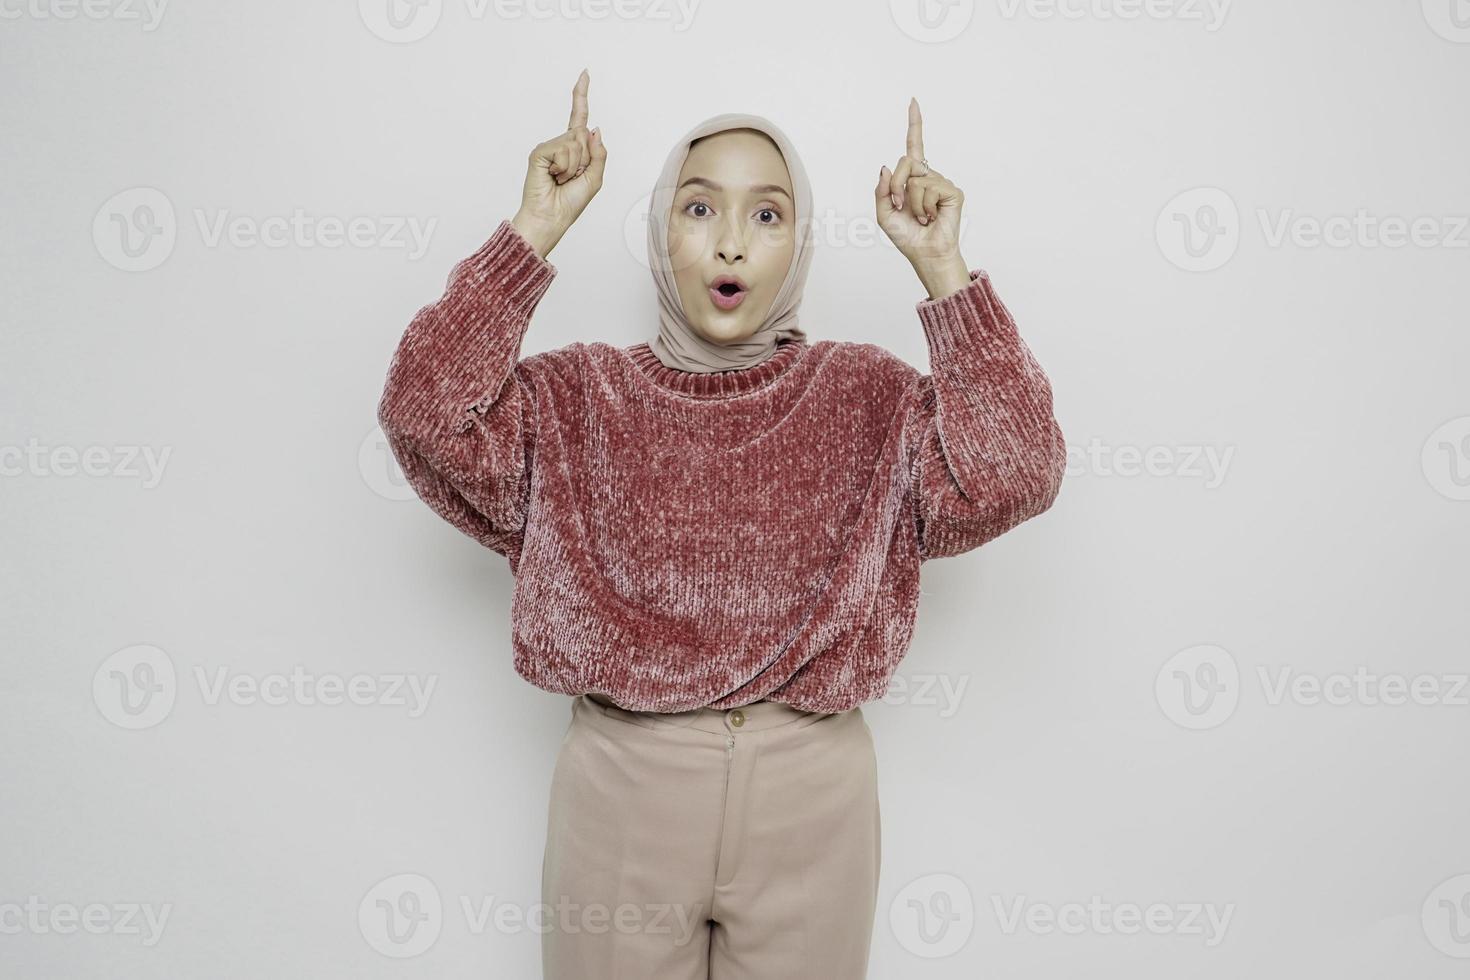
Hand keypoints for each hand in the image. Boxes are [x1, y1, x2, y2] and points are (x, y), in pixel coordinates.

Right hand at [512, 68, 606, 258]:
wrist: (551, 218)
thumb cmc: (570, 203)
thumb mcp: (595, 178)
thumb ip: (598, 153)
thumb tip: (594, 128)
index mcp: (574, 151)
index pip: (578, 118)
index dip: (581, 96)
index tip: (584, 74)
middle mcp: (560, 145)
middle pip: (583, 135)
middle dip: (585, 159)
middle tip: (572, 178)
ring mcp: (548, 147)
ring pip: (575, 143)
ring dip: (575, 165)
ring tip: (562, 179)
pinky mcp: (539, 151)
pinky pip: (563, 149)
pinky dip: (564, 166)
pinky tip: (554, 176)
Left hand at [874, 98, 970, 296]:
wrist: (925, 253)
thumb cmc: (907, 236)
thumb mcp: (883, 214)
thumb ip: (881, 190)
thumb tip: (886, 167)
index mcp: (912, 179)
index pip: (914, 147)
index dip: (914, 125)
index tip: (913, 102)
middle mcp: (928, 177)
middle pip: (906, 162)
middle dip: (896, 186)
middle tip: (900, 206)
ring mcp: (941, 183)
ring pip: (916, 179)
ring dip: (911, 202)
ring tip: (921, 217)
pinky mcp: (952, 192)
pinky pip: (930, 189)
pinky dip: (924, 206)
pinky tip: (932, 217)